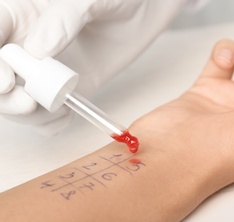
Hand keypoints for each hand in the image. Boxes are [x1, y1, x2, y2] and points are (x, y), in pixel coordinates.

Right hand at [0, 0, 186, 134]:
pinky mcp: (65, 89)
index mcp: (21, 15)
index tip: (7, 81)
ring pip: (17, 100)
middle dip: (4, 98)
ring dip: (29, 115)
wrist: (142, 12)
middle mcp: (26, 46)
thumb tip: (36, 51)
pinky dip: (51, 122)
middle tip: (29, 103)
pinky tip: (68, 113)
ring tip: (59, 109)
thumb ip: (63, 18)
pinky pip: (47, 113)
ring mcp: (45, 71)